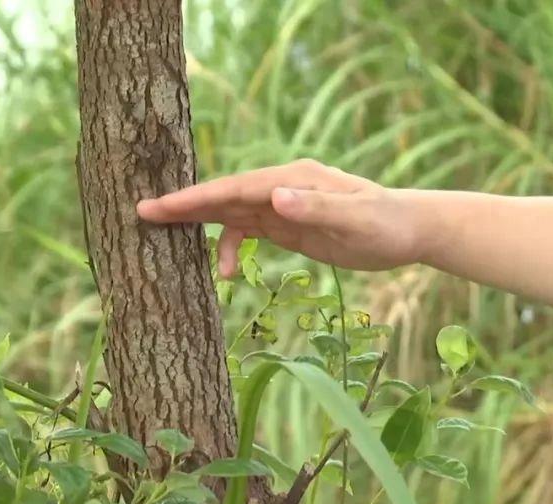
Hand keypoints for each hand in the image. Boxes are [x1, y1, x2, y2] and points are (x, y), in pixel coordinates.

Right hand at [136, 159, 436, 276]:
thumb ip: (315, 208)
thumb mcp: (355, 220)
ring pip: (231, 213)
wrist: (410, 231)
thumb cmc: (386, 225)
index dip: (195, 198)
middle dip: (184, 206)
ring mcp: (283, 205)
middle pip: (224, 197)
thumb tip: (274, 197)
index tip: (159, 205)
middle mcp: (282, 187)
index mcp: (292, 180)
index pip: (234, 189)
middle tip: (142, 213)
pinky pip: (249, 232)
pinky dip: (233, 249)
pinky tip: (229, 274)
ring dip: (200, 225)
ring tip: (164, 239)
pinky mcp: (288, 224)